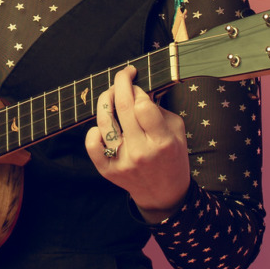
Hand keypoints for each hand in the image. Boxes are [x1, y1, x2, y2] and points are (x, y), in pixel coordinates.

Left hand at [85, 66, 191, 222]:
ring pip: (104, 122)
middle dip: (120, 83)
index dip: (138, 90)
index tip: (139, 86)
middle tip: (123, 75)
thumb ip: (159, 110)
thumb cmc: (172, 157)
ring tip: (111, 95)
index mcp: (162, 141)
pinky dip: (93, 131)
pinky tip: (102, 127)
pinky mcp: (108, 171)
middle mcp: (141, 151)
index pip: (143, 106)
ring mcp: (122, 162)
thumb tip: (136, 90)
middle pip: (123, 108)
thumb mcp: (177, 131)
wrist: (164, 194)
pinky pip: (92, 146)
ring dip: (106, 101)